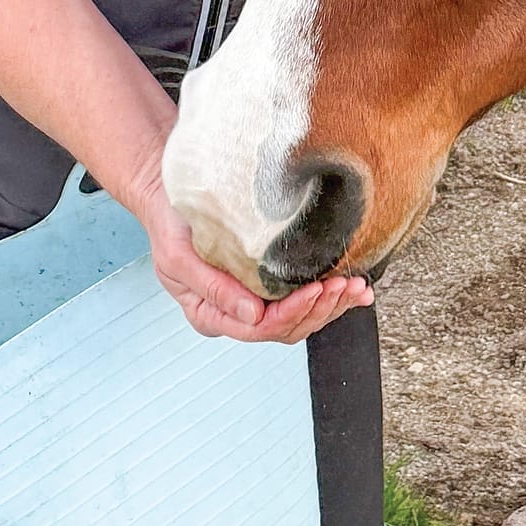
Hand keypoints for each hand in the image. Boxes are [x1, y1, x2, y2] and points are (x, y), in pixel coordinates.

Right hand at [140, 187, 370, 344]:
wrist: (168, 196)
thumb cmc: (171, 225)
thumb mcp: (180, 257)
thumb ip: (213, 288)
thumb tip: (252, 316)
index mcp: (211, 315)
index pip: (260, 328)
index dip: (292, 313)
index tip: (316, 290)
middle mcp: (236, 314)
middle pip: (286, 328)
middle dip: (319, 309)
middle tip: (344, 285)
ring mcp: (254, 301)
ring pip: (300, 318)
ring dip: (331, 305)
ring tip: (357, 288)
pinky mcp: (270, 285)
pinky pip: (305, 300)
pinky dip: (332, 297)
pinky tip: (356, 291)